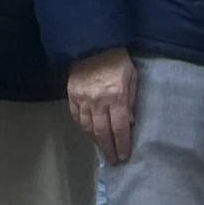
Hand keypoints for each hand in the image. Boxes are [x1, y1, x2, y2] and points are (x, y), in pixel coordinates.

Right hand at [67, 48, 139, 166]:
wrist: (92, 43)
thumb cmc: (117, 61)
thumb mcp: (131, 78)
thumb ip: (131, 101)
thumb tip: (130, 124)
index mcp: (116, 96)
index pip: (119, 128)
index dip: (122, 145)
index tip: (124, 157)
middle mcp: (98, 101)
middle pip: (103, 132)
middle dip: (108, 149)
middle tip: (113, 161)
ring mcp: (83, 99)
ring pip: (88, 128)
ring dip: (95, 142)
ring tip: (102, 149)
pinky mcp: (72, 95)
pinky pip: (77, 118)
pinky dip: (83, 129)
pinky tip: (89, 134)